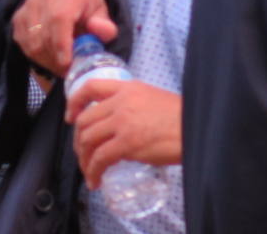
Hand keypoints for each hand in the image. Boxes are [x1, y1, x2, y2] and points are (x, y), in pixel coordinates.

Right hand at [11, 0, 117, 76]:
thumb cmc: (86, 5)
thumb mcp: (101, 13)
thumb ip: (105, 25)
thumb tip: (103, 31)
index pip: (59, 18)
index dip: (61, 43)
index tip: (67, 63)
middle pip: (44, 34)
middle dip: (56, 58)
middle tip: (68, 70)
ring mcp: (28, 5)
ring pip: (32, 42)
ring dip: (46, 59)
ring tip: (60, 64)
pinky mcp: (18, 17)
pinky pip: (23, 43)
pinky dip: (35, 55)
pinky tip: (49, 56)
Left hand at [66, 78, 181, 188]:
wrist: (196, 127)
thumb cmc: (179, 117)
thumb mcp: (151, 98)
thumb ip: (131, 105)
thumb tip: (117, 124)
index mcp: (127, 87)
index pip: (90, 86)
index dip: (74, 102)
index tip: (70, 117)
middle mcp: (121, 101)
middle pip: (85, 119)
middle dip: (78, 140)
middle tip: (83, 153)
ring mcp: (123, 122)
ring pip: (88, 139)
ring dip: (84, 159)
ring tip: (89, 171)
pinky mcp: (127, 143)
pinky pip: (100, 159)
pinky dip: (93, 171)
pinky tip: (96, 180)